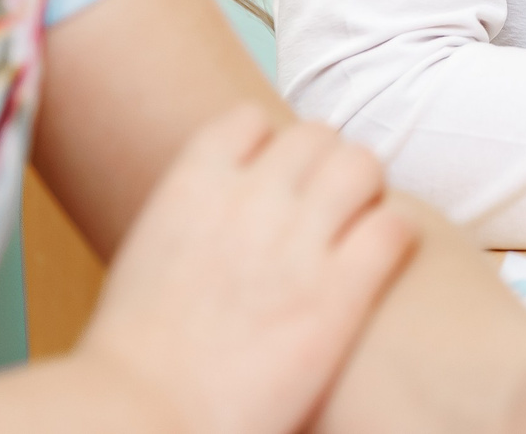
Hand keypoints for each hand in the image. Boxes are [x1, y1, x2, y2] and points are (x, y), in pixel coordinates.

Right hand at [77, 104, 415, 433]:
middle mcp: (249, 199)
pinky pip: (393, 227)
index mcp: (190, 186)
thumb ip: (192, 223)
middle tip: (329, 209)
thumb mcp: (146, 261)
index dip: (270, 148)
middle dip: (325, 166)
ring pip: (362, 165)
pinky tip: (378, 267)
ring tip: (359, 229)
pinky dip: (394, 237)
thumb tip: (218, 222)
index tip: (275, 181)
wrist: (140, 417)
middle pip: (316, 136)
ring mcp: (298, 243)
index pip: (250, 121)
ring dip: (365, 191)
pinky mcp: (340, 294)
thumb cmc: (131, 362)